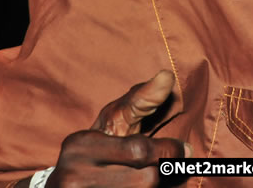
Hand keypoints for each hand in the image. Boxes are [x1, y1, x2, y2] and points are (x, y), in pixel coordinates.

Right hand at [41, 70, 189, 187]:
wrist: (66, 187)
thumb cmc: (97, 148)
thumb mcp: (113, 121)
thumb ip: (140, 100)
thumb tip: (167, 76)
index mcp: (80, 145)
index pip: (139, 150)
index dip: (169, 150)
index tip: (186, 150)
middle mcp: (74, 175)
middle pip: (145, 178)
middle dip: (162, 170)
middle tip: (173, 167)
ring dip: (154, 185)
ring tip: (149, 177)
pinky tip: (137, 187)